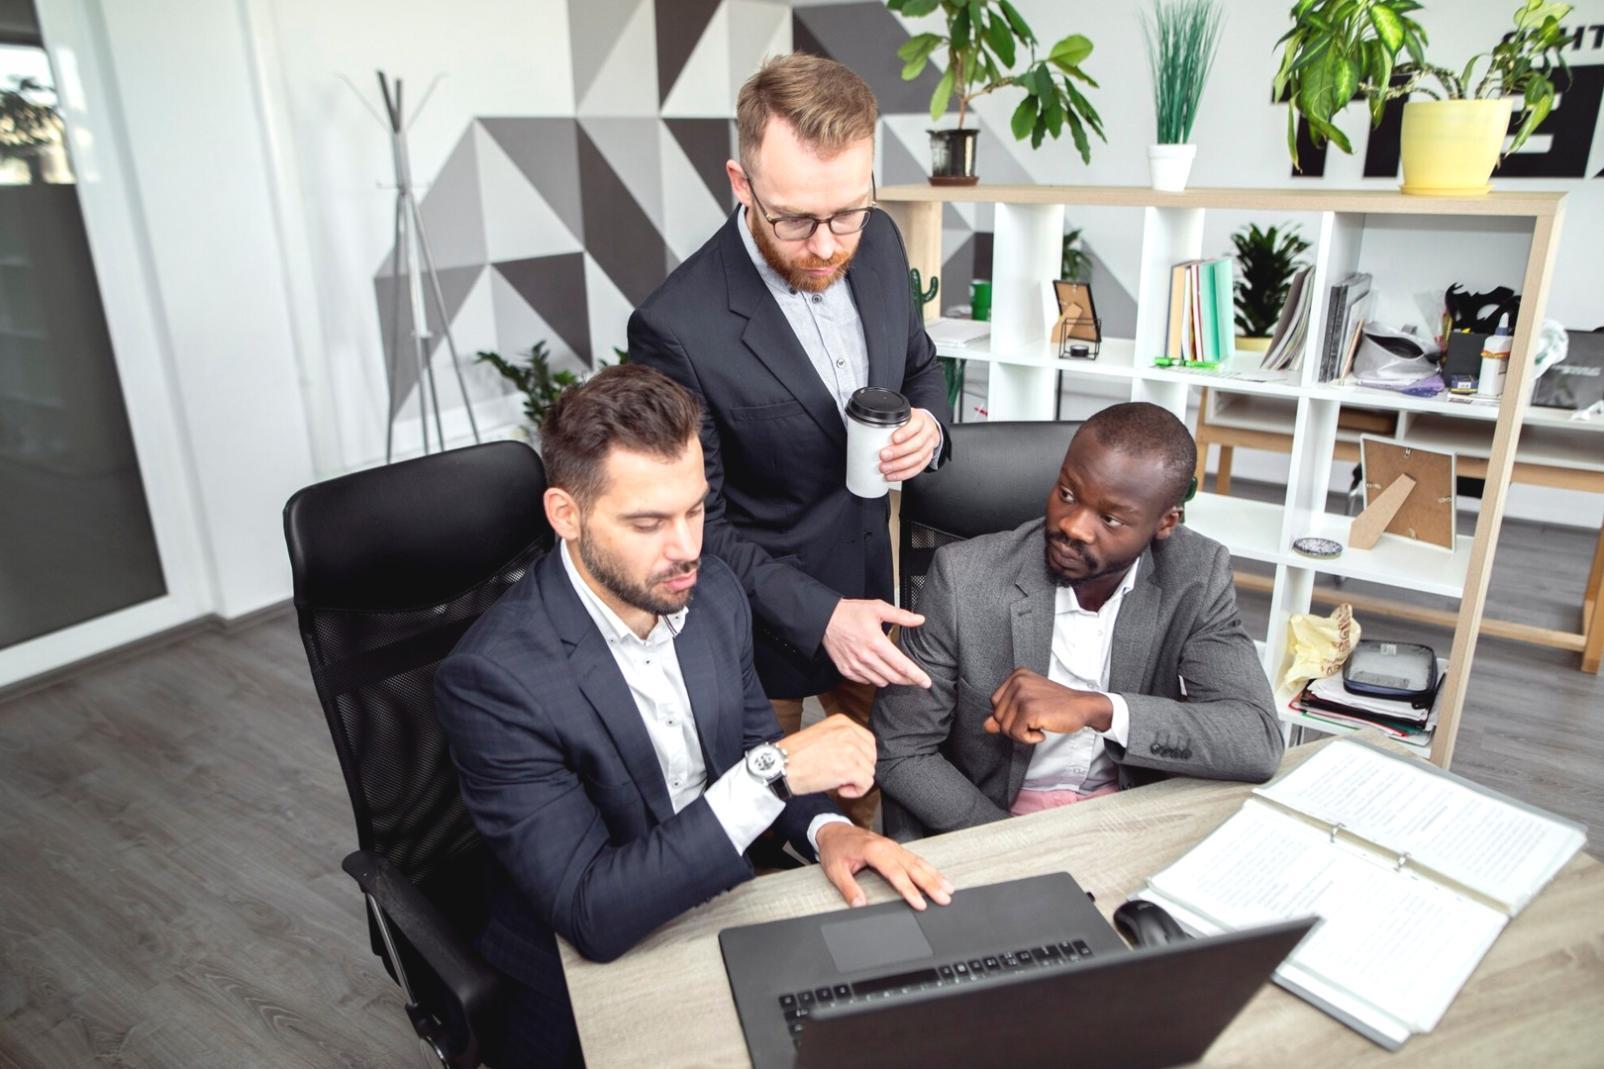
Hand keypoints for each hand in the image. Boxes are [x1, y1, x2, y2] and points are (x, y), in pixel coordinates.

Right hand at [780, 714, 876, 797]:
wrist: (779, 766)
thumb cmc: (794, 755)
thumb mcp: (821, 735)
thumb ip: (841, 739)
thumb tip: (858, 755)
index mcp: (842, 722)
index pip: (868, 741)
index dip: (861, 758)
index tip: (848, 766)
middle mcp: (848, 732)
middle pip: (871, 756)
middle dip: (860, 770)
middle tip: (842, 776)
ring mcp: (851, 749)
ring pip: (869, 771)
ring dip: (856, 781)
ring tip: (837, 783)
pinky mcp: (850, 768)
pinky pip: (866, 783)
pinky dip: (856, 791)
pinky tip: (840, 790)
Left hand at [815, 822, 953, 909]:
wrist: (833, 830)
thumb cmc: (835, 849)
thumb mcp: (835, 870)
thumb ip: (848, 888)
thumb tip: (859, 904)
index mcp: (873, 851)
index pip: (896, 873)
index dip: (909, 889)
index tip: (921, 903)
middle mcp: (887, 847)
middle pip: (913, 867)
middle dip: (931, 883)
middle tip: (945, 898)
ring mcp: (893, 846)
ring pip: (918, 861)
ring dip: (934, 875)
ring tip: (948, 888)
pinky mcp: (895, 847)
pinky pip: (915, 857)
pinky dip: (929, 868)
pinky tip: (937, 876)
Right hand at [822, 599, 931, 688]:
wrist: (824, 619)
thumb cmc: (852, 612)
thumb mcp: (878, 608)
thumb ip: (901, 616)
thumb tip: (920, 619)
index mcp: (876, 642)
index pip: (902, 665)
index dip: (916, 676)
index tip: (927, 683)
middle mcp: (866, 657)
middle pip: (894, 677)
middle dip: (907, 680)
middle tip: (915, 677)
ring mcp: (855, 666)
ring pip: (881, 682)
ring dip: (891, 678)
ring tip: (893, 669)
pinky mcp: (846, 670)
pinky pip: (866, 681)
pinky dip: (875, 677)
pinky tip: (876, 667)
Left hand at [879, 408, 940, 481]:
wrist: (925, 427)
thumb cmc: (910, 422)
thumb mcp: (902, 416)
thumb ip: (890, 421)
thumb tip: (865, 429)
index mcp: (921, 419)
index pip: (916, 425)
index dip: (906, 433)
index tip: (894, 439)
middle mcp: (927, 432)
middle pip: (916, 444)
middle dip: (898, 452)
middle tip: (883, 456)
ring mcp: (929, 446)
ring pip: (918, 458)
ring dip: (900, 466)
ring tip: (885, 468)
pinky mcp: (928, 458)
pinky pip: (918, 468)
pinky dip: (904, 474)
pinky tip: (893, 475)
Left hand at [983, 668, 1112, 743]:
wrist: (1083, 707)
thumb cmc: (1057, 706)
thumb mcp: (1029, 706)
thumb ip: (1007, 714)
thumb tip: (986, 726)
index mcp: (1016, 676)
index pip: (995, 703)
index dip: (1008, 716)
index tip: (1028, 717)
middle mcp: (1017, 681)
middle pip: (998, 716)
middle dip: (1013, 727)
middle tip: (1034, 725)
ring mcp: (1023, 694)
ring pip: (1005, 727)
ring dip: (1022, 735)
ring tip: (1038, 727)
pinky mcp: (1030, 709)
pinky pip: (1016, 734)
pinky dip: (1029, 739)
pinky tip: (1042, 732)